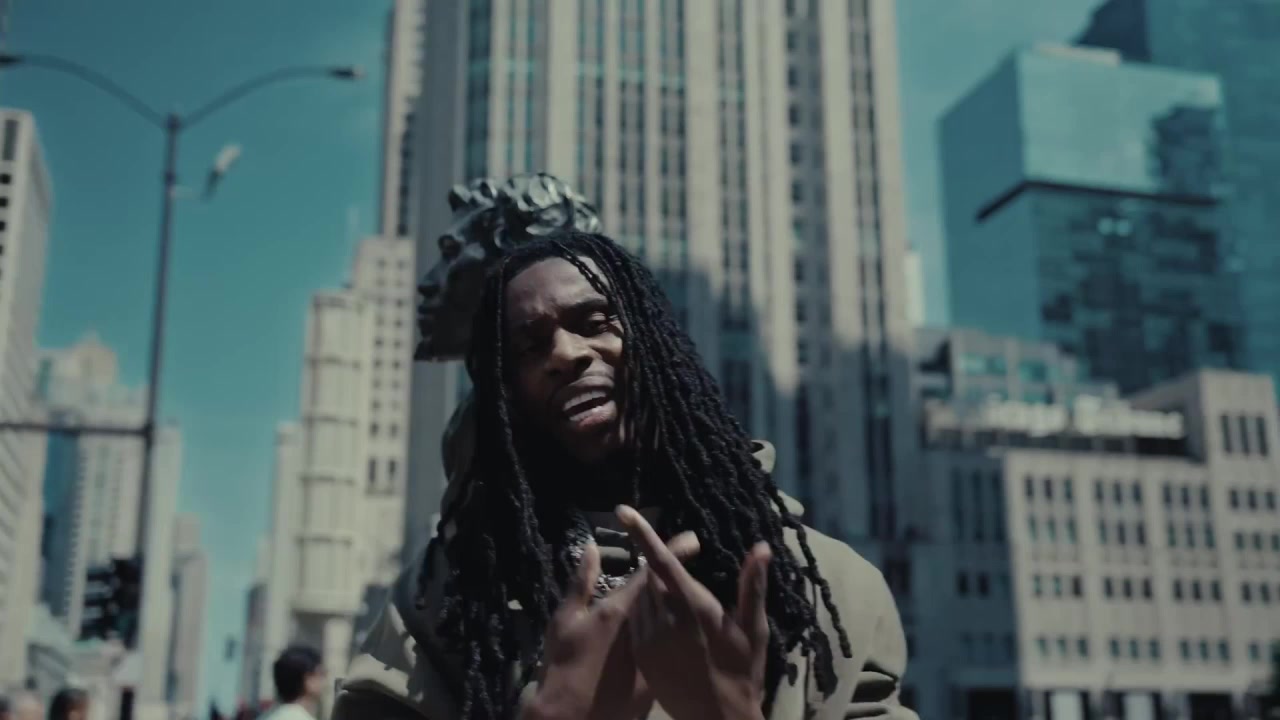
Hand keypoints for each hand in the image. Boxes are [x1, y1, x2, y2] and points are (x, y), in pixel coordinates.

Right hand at [526, 534, 700, 719]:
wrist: (575, 718)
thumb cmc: (564, 665)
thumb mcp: (565, 620)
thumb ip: (581, 583)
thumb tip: (592, 548)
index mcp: (622, 610)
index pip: (654, 574)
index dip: (673, 553)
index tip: (691, 539)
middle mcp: (644, 630)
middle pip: (670, 596)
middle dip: (680, 577)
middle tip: (689, 560)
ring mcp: (653, 654)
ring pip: (673, 623)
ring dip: (679, 607)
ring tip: (683, 593)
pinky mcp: (656, 676)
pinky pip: (670, 649)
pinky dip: (676, 636)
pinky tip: (677, 633)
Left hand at [618, 505, 770, 719]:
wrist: (717, 719)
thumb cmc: (742, 672)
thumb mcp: (753, 628)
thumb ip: (753, 585)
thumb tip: (761, 547)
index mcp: (691, 606)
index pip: (660, 560)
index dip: (641, 533)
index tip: (623, 510)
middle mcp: (664, 619)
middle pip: (652, 576)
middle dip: (662, 565)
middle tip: (684, 568)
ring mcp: (648, 638)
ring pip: (643, 597)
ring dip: (656, 590)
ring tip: (681, 603)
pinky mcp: (641, 654)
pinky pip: (639, 620)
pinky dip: (650, 612)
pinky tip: (670, 622)